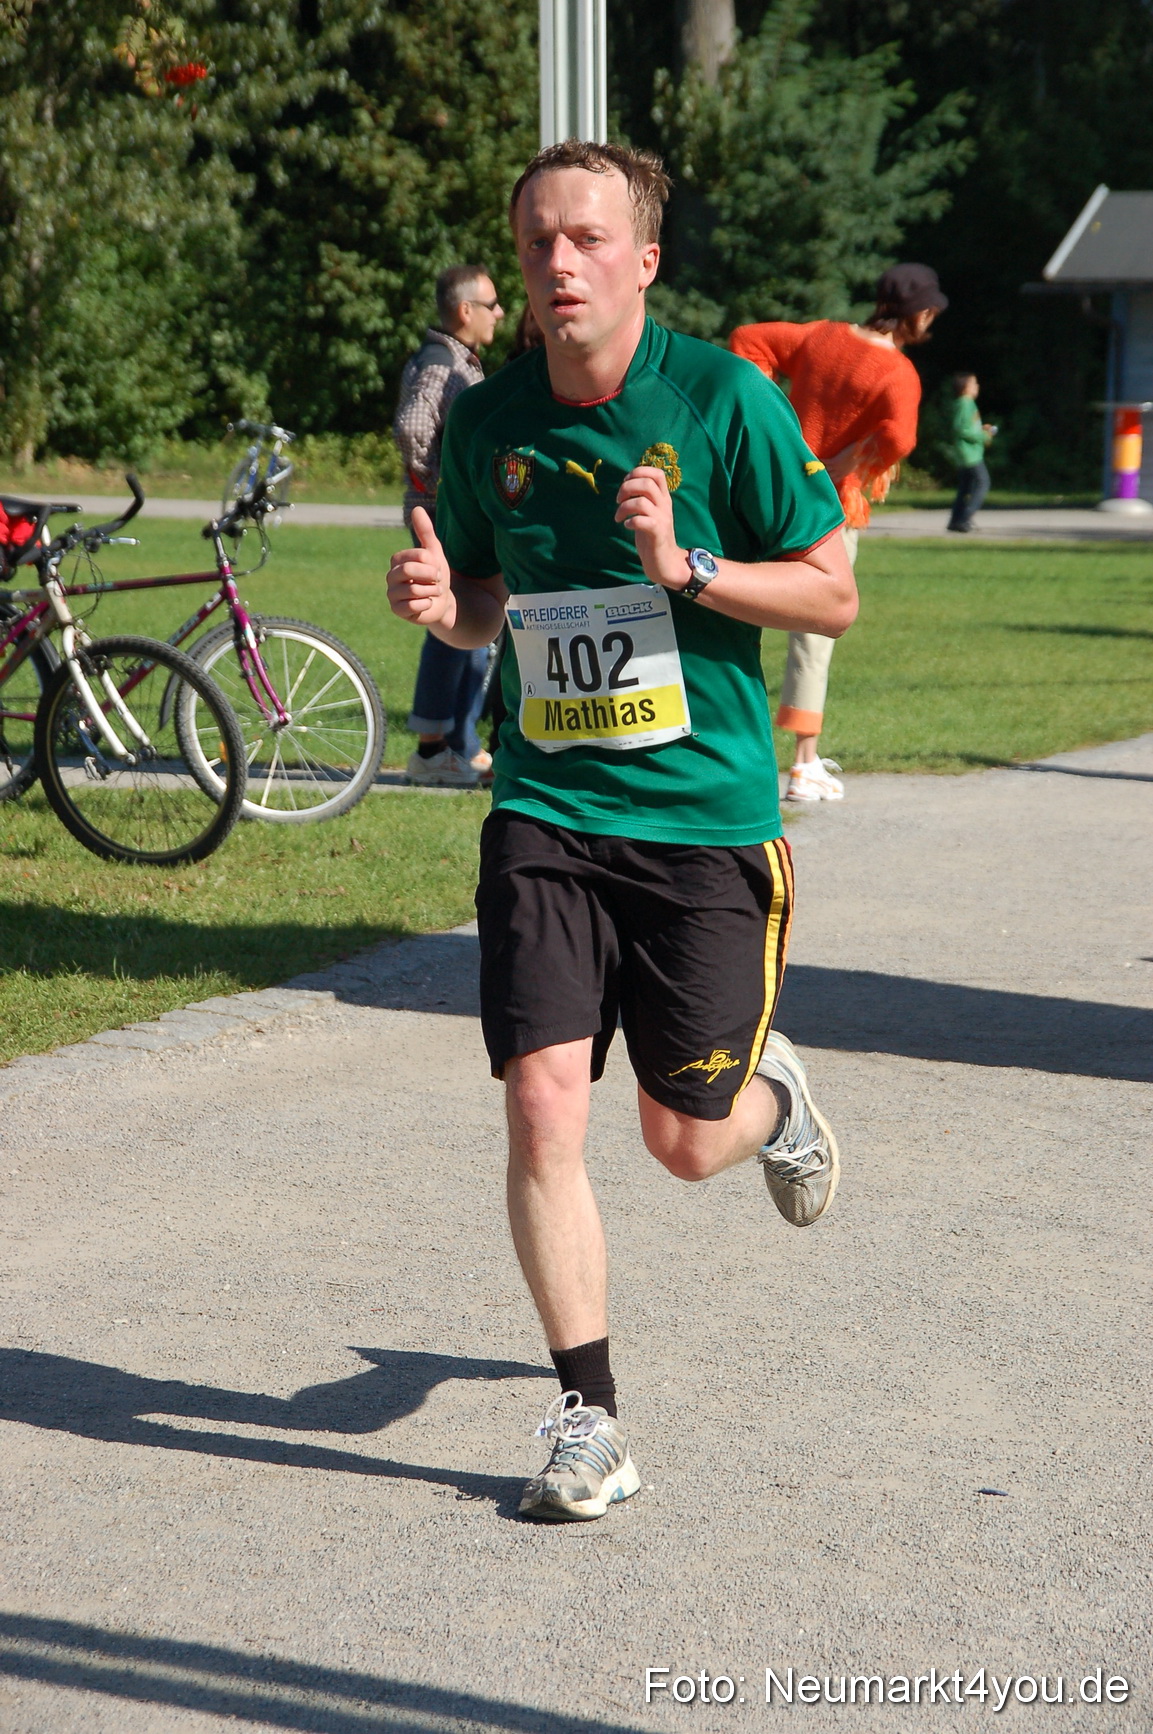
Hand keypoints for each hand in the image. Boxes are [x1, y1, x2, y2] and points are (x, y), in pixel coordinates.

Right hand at [387, 506, 453, 625]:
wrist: (442, 602)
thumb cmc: (435, 576)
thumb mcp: (434, 553)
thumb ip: (425, 532)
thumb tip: (416, 508)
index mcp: (397, 560)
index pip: (416, 556)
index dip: (432, 563)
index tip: (437, 568)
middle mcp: (391, 576)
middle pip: (409, 571)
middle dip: (430, 576)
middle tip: (438, 580)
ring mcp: (392, 594)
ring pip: (412, 590)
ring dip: (431, 591)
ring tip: (434, 592)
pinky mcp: (397, 610)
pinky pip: (412, 606)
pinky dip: (426, 604)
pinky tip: (428, 603)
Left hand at [614, 465, 686, 588]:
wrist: (665, 562)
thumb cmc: (653, 537)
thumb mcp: (650, 513)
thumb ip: (643, 498)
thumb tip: (627, 484)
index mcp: (663, 498)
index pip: (657, 473)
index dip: (638, 472)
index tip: (626, 483)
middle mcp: (665, 505)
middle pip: (647, 483)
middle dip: (627, 488)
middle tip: (618, 500)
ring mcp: (662, 519)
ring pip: (641, 501)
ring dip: (624, 507)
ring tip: (618, 517)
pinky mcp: (657, 533)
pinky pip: (642, 521)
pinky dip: (630, 521)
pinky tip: (627, 526)